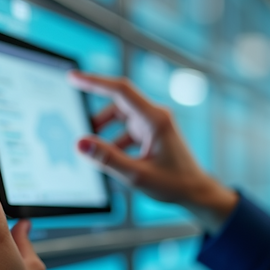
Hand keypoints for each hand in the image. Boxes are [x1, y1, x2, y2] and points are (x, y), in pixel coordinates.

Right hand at [69, 71, 237, 232]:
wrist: (196, 192)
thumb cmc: (174, 183)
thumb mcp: (136, 174)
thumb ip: (107, 158)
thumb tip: (80, 143)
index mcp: (154, 119)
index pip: (120, 90)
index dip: (95, 82)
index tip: (73, 77)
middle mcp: (155, 116)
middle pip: (118, 104)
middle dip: (97, 116)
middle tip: (78, 126)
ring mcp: (154, 124)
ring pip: (121, 118)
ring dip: (106, 130)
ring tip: (94, 149)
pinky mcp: (153, 133)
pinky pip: (128, 129)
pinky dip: (115, 140)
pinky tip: (111, 157)